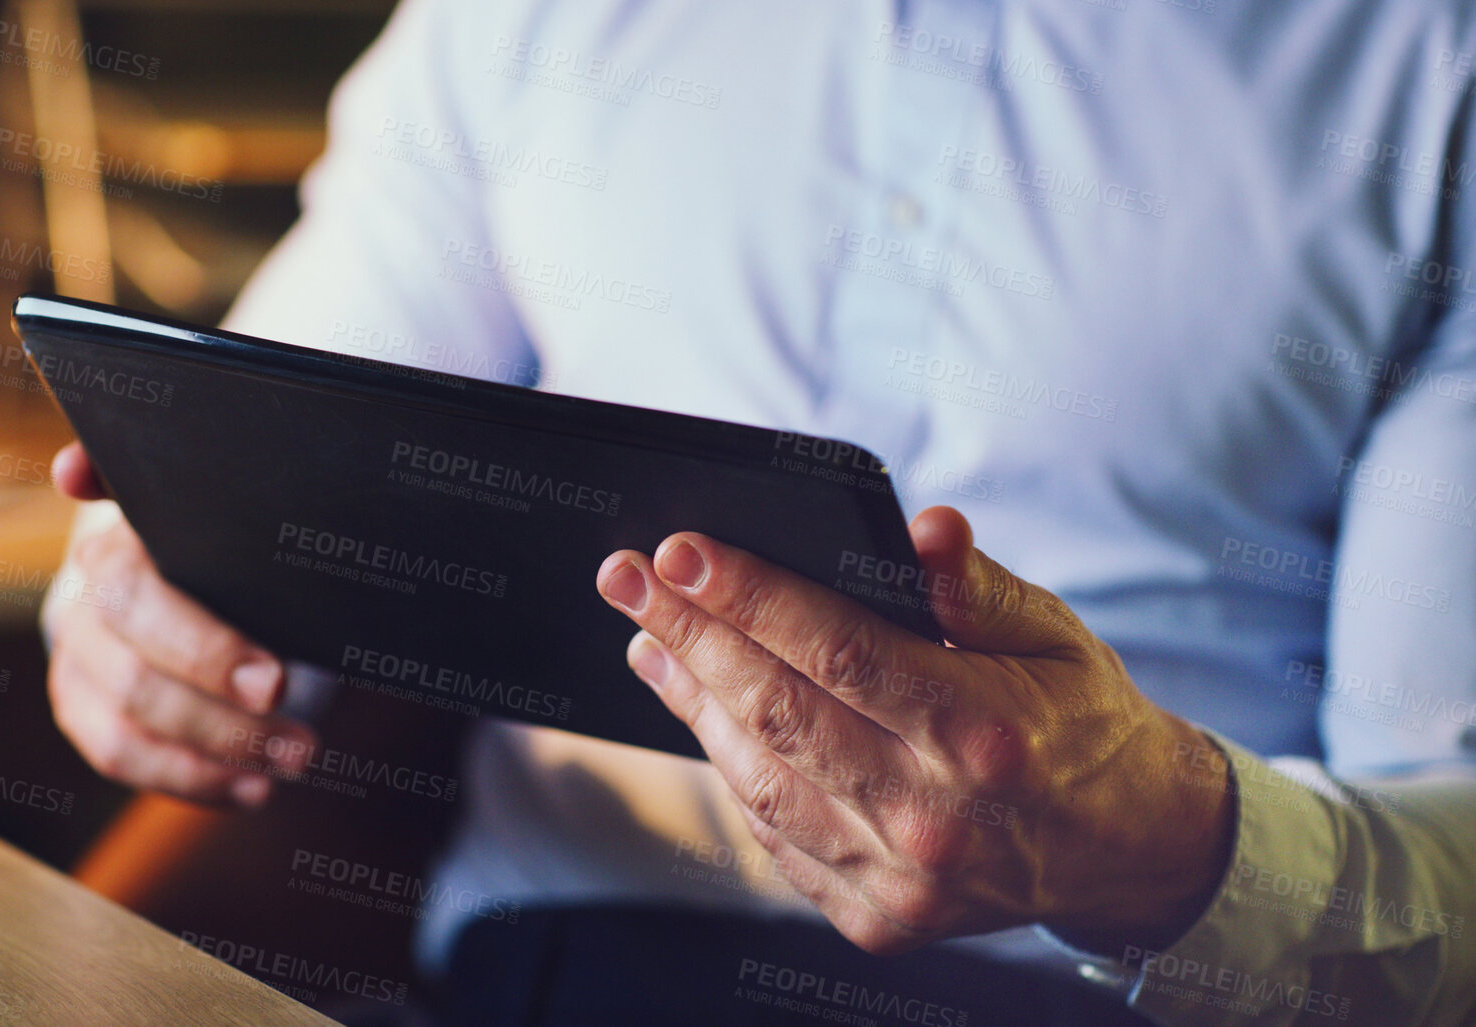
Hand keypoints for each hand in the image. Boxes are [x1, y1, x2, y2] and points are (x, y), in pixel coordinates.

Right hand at [44, 443, 315, 807]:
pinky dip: (191, 782)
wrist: (176, 554)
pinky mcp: (83, 709)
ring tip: (296, 760)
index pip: (136, 600)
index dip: (203, 649)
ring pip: (124, 733)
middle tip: (300, 737)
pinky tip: (253, 788)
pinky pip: (121, 760)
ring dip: (216, 759)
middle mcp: (82, 606)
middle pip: (134, 681)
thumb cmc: (211, 531)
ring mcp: (77, 663)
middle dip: (222, 719)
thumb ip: (163, 480)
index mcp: (113, 547)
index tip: (275, 682)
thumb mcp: (208, 503)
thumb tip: (74, 469)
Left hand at [596, 506, 1234, 954]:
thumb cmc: (1076, 717)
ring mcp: (900, 878)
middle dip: (686, 633)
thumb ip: (975, 585)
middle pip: (774, 710)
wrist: (1125, 844)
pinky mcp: (876, 917)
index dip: (748, 596)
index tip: (678, 551)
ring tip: (650, 639)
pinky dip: (730, 768)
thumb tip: (923, 526)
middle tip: (624, 578)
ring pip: (756, 777)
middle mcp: (934, 815)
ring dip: (689, 700)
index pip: (835, 648)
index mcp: (982, 732)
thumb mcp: (1050, 634)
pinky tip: (702, 713)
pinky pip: (773, 835)